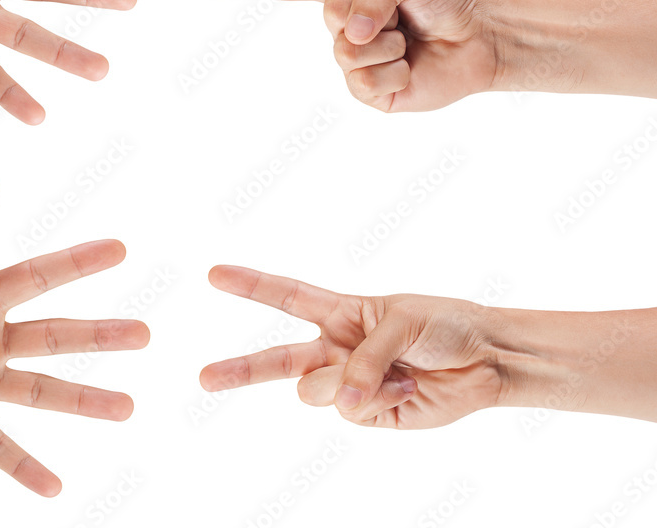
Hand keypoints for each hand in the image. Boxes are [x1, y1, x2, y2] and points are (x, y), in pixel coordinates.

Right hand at [196, 0, 499, 111]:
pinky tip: (411, 66)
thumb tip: (352, 33)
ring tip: (410, 41)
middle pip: (328, 20)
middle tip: (400, 15)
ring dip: (389, 45)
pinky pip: (366, 82)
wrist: (484, 37)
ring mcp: (352, 60)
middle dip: (370, 14)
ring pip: (348, 54)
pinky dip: (396, 71)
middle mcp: (341, 24)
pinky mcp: (369, 92)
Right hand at [200, 265, 502, 428]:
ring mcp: (351, 385)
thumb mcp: (400, 321)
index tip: (214, 274)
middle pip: (278, 361)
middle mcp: (338, 349)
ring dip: (350, 382)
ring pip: (318, 391)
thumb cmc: (443, 324)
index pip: (286, 296)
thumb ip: (364, 358)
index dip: (250, 284)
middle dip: (239, 370)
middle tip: (204, 379)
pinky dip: (378, 399)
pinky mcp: (371, 414)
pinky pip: (353, 411)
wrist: (485, 360)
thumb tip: (342, 400)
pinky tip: (406, 387)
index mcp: (341, 312)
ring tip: (395, 373)